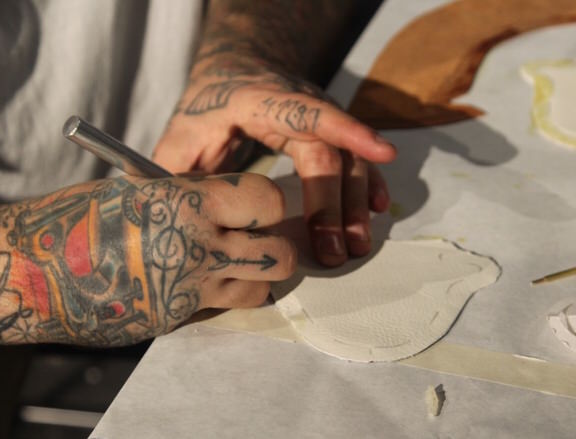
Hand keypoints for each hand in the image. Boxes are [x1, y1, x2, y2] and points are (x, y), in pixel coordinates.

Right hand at [0, 173, 294, 345]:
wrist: (32, 273)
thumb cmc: (78, 220)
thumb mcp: (138, 191)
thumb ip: (189, 194)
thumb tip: (227, 197)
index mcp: (187, 203)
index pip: (266, 201)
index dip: (268, 202)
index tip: (258, 204)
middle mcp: (197, 247)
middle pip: (278, 253)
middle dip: (274, 244)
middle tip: (256, 237)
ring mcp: (189, 288)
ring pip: (262, 288)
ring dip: (256, 276)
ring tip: (234, 263)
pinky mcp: (177, 317)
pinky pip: (224, 306)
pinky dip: (223, 295)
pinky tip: (198, 281)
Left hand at [153, 57, 396, 266]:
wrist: (237, 72)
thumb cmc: (209, 107)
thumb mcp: (182, 132)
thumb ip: (178, 171)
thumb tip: (179, 220)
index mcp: (261, 101)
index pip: (306, 112)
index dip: (344, 130)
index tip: (382, 151)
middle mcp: (302, 106)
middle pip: (328, 154)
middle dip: (335, 205)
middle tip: (336, 252)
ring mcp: (322, 120)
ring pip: (349, 161)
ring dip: (356, 205)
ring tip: (357, 246)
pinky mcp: (331, 135)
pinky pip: (355, 162)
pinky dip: (369, 186)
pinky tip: (378, 211)